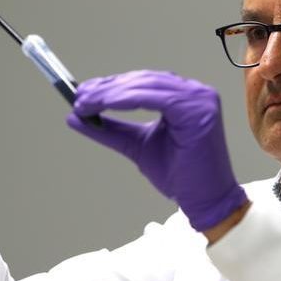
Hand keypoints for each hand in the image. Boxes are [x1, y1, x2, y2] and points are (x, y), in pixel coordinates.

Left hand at [67, 70, 247, 231]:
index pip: (144, 82)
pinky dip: (126, 99)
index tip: (82, 92)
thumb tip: (75, 116)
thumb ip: (111, 130)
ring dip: (112, 92)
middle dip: (107, 87)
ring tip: (85, 103)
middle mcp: (196, 93)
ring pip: (146, 85)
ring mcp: (200, 99)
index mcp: (185, 98)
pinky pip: (156, 98)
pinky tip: (104, 104)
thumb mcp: (137, 146)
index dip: (111, 84)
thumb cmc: (179, 175)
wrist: (205, 200)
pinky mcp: (198, 110)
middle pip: (143, 80)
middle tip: (78, 97)